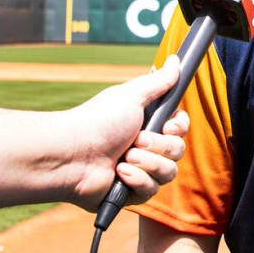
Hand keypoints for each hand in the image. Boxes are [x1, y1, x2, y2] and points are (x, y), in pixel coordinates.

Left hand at [64, 55, 188, 209]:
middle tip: (137, 140)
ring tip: (124, 158)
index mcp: (148, 124)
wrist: (72, 154)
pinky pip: (152, 190)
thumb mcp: (132, 96)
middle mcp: (146, 148)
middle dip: (159, 146)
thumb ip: (159, 81)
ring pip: (169, 172)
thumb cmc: (98, 121)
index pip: (180, 129)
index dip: (179, 128)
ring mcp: (140, 171)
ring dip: (147, 163)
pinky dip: (136, 179)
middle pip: (178, 150)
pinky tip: (118, 173)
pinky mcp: (131, 193)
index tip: (169, 125)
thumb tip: (176, 59)